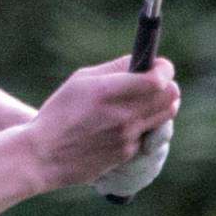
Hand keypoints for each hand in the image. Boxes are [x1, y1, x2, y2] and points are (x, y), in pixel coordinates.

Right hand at [26, 55, 178, 189]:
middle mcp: (123, 116)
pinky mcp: (128, 154)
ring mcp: (128, 137)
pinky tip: (123, 123)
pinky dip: (143, 125)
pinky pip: (148, 134)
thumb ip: (114, 69)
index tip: (159, 65)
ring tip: (142, 101)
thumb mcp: (80, 80)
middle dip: (167, 85)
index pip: (158, 80)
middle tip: (154, 83)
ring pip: (166, 116)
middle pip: (170, 97)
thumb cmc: (59, 112)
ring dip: (160, 105)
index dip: (164, 69)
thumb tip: (139, 60)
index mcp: (108, 92)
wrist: (44, 155)